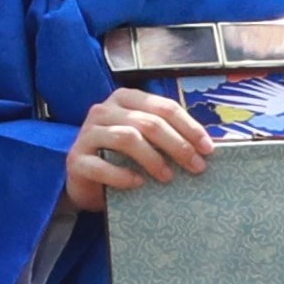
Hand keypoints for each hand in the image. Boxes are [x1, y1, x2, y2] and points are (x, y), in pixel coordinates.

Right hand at [63, 88, 213, 213]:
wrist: (86, 182)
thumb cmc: (122, 158)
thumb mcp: (147, 141)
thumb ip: (169, 135)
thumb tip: (208, 146)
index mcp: (125, 99)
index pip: (163, 107)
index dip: (189, 127)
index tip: (208, 149)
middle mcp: (103, 110)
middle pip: (148, 122)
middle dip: (178, 145)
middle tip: (196, 167)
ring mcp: (87, 133)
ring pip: (127, 138)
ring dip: (153, 159)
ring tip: (168, 177)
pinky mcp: (75, 159)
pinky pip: (102, 165)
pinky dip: (123, 176)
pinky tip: (138, 184)